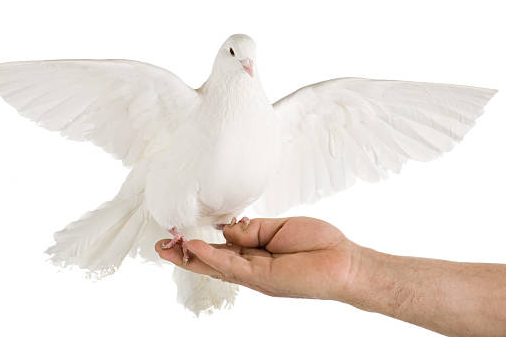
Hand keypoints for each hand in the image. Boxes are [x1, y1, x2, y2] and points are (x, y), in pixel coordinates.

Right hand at [155, 217, 357, 299]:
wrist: (344, 261)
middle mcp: (251, 267)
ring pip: (216, 267)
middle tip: (161, 246)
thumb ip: (251, 229)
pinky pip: (232, 266)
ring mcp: (255, 275)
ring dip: (190, 257)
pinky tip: (194, 247)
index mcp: (256, 254)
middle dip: (186, 255)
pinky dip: (212, 257)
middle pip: (212, 262)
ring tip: (167, 248)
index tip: (180, 233)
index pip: (222, 249)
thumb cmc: (318, 243)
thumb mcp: (278, 227)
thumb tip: (226, 229)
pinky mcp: (262, 278)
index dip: (200, 242)